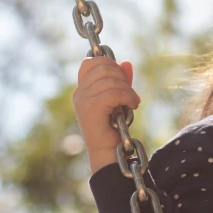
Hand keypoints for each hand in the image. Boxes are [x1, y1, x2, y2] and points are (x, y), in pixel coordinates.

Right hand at [72, 57, 139, 172]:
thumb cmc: (114, 126)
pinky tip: (132, 106)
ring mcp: (83, 100)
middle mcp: (79, 92)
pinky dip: (128, 97)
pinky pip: (114, 93)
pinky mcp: (91, 108)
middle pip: (103, 67)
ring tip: (133, 102)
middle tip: (130, 92)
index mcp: (82, 89)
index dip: (108, 62)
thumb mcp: (118, 99)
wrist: (108, 151)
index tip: (121, 76)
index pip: (90, 62)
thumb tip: (127, 63)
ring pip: (111, 80)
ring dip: (128, 90)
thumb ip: (121, 81)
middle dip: (122, 77)